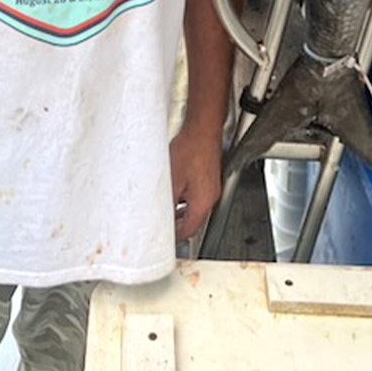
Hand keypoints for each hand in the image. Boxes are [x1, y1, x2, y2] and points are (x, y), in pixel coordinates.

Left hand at [169, 123, 223, 241]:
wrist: (202, 131)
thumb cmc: (190, 150)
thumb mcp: (172, 179)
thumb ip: (167, 201)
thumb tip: (161, 215)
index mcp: (202, 202)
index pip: (189, 230)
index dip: (175, 237)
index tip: (164, 239)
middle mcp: (210, 198)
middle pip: (192, 221)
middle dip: (176, 225)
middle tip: (161, 225)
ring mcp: (211, 188)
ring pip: (193, 208)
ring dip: (179, 211)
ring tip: (163, 210)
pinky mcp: (208, 179)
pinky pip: (195, 196)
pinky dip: (183, 199)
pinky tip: (172, 193)